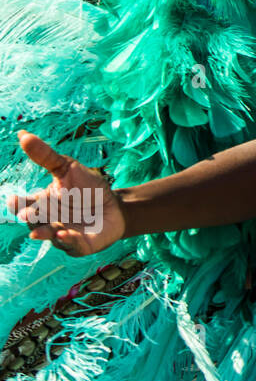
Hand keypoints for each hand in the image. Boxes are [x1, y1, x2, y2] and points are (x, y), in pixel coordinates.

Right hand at [5, 131, 125, 255]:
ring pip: (48, 236)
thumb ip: (45, 156)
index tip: (15, 199)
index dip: (17, 203)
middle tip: (29, 213)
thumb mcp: (68, 168)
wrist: (116, 206)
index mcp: (41, 203)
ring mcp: (61, 234)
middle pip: (32, 221)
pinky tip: (65, 234)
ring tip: (39, 233)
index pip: (22, 205)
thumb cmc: (87, 188)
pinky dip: (67, 241)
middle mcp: (47, 221)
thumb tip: (23, 134)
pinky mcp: (79, 245)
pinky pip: (71, 246)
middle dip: (30, 218)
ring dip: (44, 233)